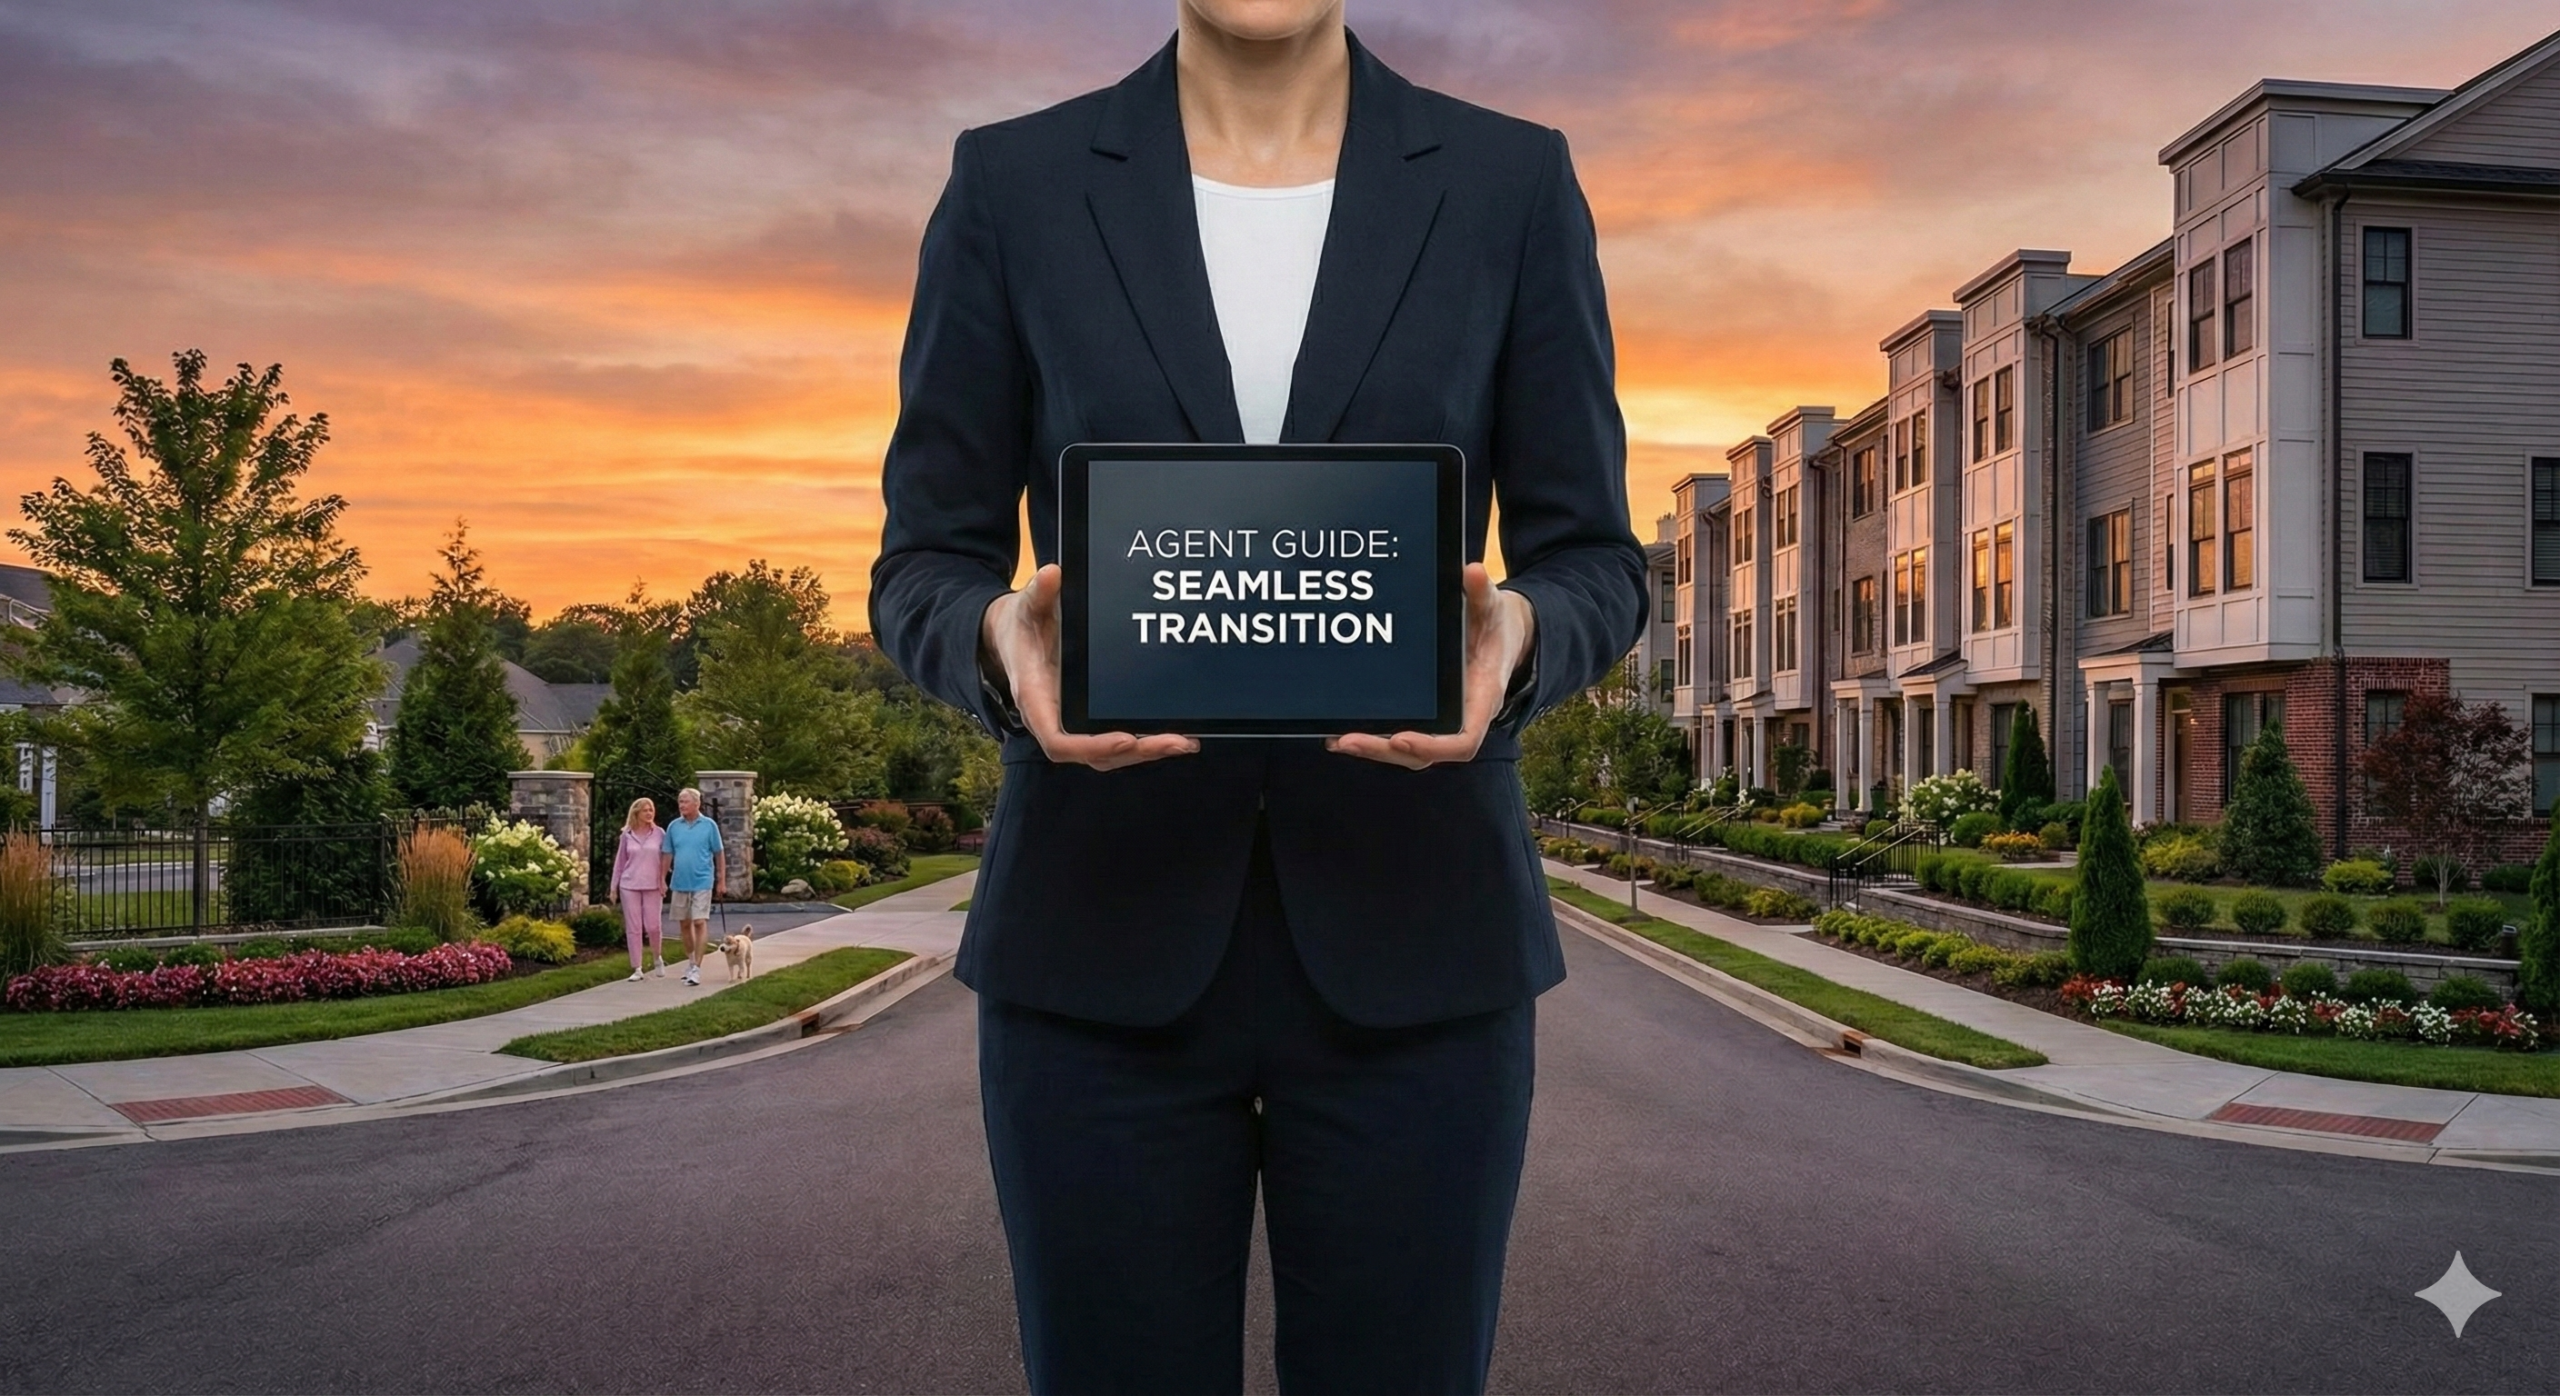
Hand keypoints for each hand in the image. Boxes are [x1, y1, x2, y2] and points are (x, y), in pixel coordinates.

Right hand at [982, 564, 1199, 770]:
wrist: (1013, 634)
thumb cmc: (1021, 624)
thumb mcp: (1026, 605)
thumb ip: (1037, 593)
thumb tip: (1052, 574)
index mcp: (1036, 697)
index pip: (1059, 740)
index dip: (1091, 746)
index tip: (1126, 739)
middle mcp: (1055, 718)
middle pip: (1094, 754)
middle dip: (1137, 752)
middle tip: (1176, 742)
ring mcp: (1073, 720)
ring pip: (1109, 753)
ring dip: (1147, 752)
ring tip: (1184, 742)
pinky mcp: (1088, 716)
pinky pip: (1117, 739)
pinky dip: (1145, 742)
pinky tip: (1177, 735)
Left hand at [1328, 563, 1533, 769]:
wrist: (1499, 636)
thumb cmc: (1494, 626)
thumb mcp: (1493, 607)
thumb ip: (1483, 593)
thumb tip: (1472, 572)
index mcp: (1480, 699)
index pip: (1461, 742)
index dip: (1431, 745)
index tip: (1401, 738)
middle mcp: (1460, 718)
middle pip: (1423, 753)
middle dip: (1385, 750)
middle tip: (1349, 741)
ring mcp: (1440, 720)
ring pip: (1407, 750)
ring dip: (1373, 749)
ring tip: (1337, 740)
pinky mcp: (1424, 714)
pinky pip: (1397, 734)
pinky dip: (1372, 737)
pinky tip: (1339, 731)